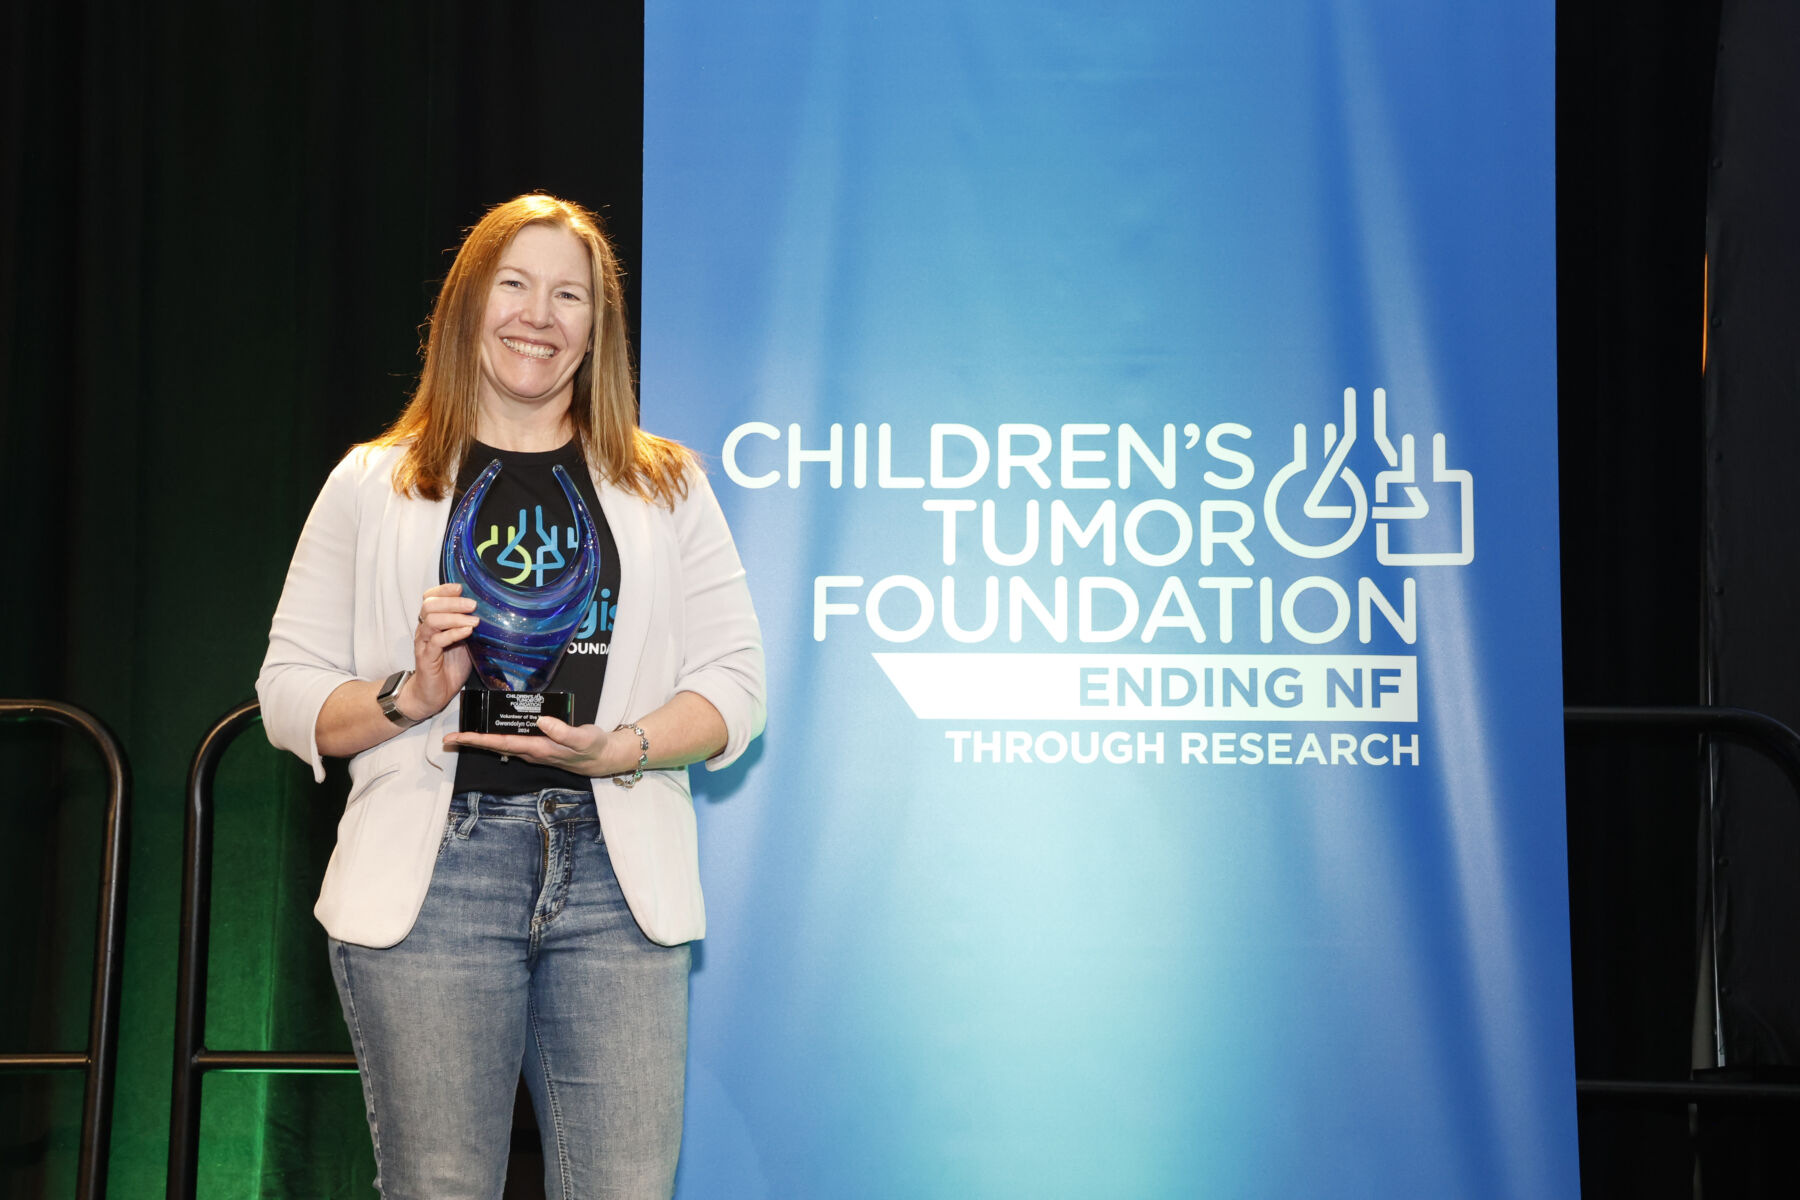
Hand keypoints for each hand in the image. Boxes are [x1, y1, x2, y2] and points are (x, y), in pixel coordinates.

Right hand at [403, 583, 477, 719]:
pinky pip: (436, 641)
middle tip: (473, 605)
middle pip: (430, 605)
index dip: (443, 590)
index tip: (460, 587)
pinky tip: (467, 632)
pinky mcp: (426, 658)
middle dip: (452, 601)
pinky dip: (453, 634)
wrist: (434, 693)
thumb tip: (492, 612)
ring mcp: (424, 643)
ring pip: (432, 621)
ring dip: (454, 617)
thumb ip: (470, 626)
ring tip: (474, 621)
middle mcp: (425, 630)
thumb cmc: (450, 666)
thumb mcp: (465, 641)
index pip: (430, 597)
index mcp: (432, 622)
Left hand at [444, 716, 620, 775]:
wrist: (602, 759)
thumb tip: (541, 721)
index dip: (479, 739)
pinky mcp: (538, 747)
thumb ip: (564, 731)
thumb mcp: (583, 738)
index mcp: (538, 749)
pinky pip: (510, 743)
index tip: (458, 737)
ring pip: (500, 746)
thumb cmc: (593, 747)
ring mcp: (533, 751)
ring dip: (480, 742)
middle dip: (471, 743)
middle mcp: (531, 752)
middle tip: (447, 739)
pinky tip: (490, 732)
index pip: (502, 743)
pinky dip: (495, 738)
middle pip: (495, 747)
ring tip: (462, 736)